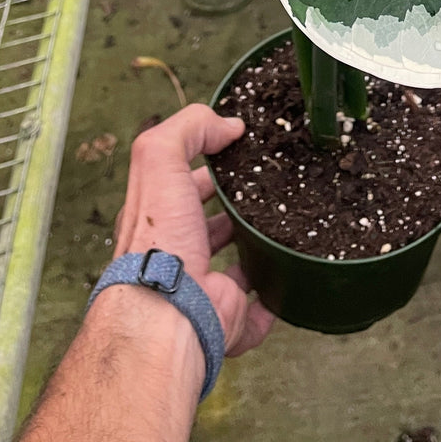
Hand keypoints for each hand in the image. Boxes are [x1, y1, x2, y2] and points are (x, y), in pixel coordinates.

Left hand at [112, 104, 275, 356]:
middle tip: (260, 191)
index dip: (205, 166)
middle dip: (231, 210)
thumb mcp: (160, 161)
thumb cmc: (158, 239)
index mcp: (157, 220)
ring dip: (253, 252)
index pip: (181, 185)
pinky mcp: (227, 317)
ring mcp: (203, 289)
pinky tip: (283, 286)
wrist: (169, 314)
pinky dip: (271, 303)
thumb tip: (227, 124)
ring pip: (233, 269)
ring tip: (279, 230)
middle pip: (206, 228)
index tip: (235, 152)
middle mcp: (177, 256)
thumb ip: (189, 129)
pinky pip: (257, 313)